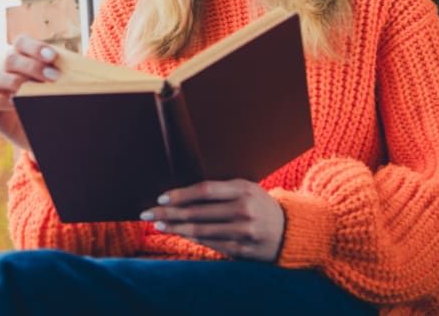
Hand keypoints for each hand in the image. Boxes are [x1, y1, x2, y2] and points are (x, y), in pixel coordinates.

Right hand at [0, 35, 60, 152]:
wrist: (50, 136)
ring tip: (33, 93)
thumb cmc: (58, 107)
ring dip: (14, 81)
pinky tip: (16, 105)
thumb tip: (95, 72)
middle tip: (54, 78)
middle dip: (32, 66)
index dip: (34, 46)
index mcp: (24, 60)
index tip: (52, 57)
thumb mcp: (65, 90)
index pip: (21, 43)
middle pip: (10, 58)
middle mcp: (7, 71)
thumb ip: (69, 77)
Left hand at [141, 179, 284, 261]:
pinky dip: (191, 238)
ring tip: (158, 225)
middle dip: (168, 213)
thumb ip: (221, 189)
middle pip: (198, 212)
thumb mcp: (247, 189)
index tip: (160, 197)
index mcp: (244, 189)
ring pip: (201, 230)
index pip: (205, 190)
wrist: (290, 231)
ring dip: (175, 228)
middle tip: (147, 214)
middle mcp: (244, 210)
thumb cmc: (260, 205)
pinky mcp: (243, 250)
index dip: (180, 194)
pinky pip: (211, 244)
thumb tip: (183, 192)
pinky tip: (179, 234)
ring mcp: (244, 232)